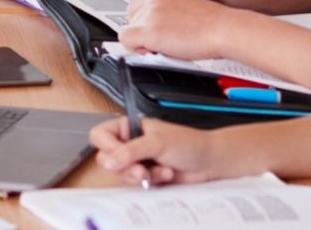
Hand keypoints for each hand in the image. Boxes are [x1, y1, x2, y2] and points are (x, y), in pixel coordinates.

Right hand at [88, 114, 229, 186]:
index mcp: (129, 127)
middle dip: (124, 166)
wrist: (210, 162)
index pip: (101, 135)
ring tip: (157, 171)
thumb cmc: (189, 144)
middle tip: (140, 169)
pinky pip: (135, 184)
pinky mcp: (145, 176)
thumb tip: (109, 160)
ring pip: (121, 174)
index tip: (117, 156)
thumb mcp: (157, 142)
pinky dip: (150, 181)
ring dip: (140, 174)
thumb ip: (131, 151)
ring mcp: (137, 161)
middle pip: (107, 158)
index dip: (106, 147)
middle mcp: (130, 143)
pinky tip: (165, 174)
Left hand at [118, 0, 234, 59]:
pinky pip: (126, 40)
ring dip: (140, 40)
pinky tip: (152, 51)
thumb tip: (162, 29)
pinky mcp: (149, 30)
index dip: (145, 22)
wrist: (223, 29)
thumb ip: (172, 15)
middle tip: (158, 42)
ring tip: (159, 47)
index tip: (155, 32)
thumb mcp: (189, 10)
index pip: (141, 6)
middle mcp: (155, 0)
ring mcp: (150, 14)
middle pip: (132, 17)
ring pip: (128, 29)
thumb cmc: (214, 25)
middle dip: (141, 31)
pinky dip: (134, 48)